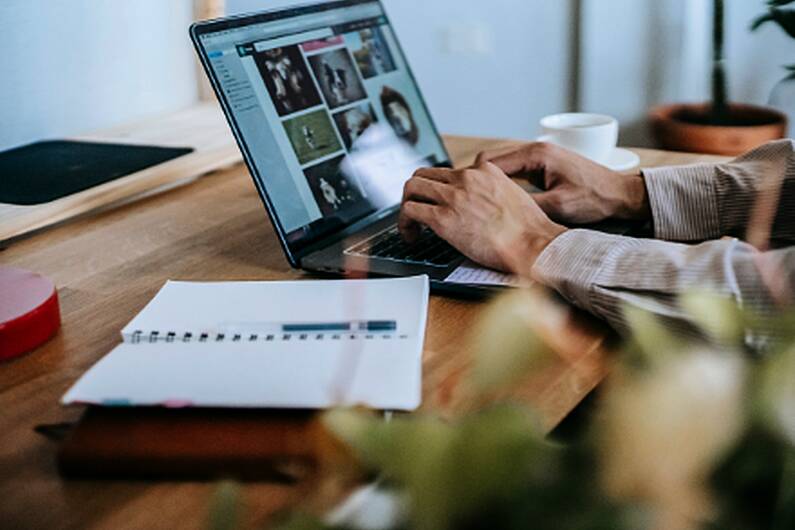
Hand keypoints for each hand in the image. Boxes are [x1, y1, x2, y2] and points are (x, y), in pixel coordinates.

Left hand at [398, 162, 567, 272]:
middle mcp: (466, 178)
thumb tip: (479, 206)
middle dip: (417, 193)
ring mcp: (453, 196)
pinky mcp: (443, 218)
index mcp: (484, 171)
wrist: (534, 244)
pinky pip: (410, 211)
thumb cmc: (530, 231)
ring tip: (411, 225)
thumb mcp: (514, 196)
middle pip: (424, 174)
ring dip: (407, 205)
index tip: (438, 202)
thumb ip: (493, 192)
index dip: (439, 189)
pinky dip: (404, 223)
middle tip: (417, 211)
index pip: (449, 171)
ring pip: (412, 188)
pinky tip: (412, 236)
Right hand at [475, 142, 650, 223]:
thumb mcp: (559, 206)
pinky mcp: (543, 165)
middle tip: (467, 202)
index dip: (474, 181)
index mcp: (537, 154)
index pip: (491, 162)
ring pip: (502, 166)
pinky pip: (514, 171)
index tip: (465, 197)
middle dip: (477, 181)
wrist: (620, 194)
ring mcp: (539, 156)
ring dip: (489, 182)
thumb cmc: (595, 197)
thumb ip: (527, 205)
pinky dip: (503, 183)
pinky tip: (499, 200)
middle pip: (492, 161)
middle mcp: (536, 150)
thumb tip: (499, 211)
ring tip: (479, 203)